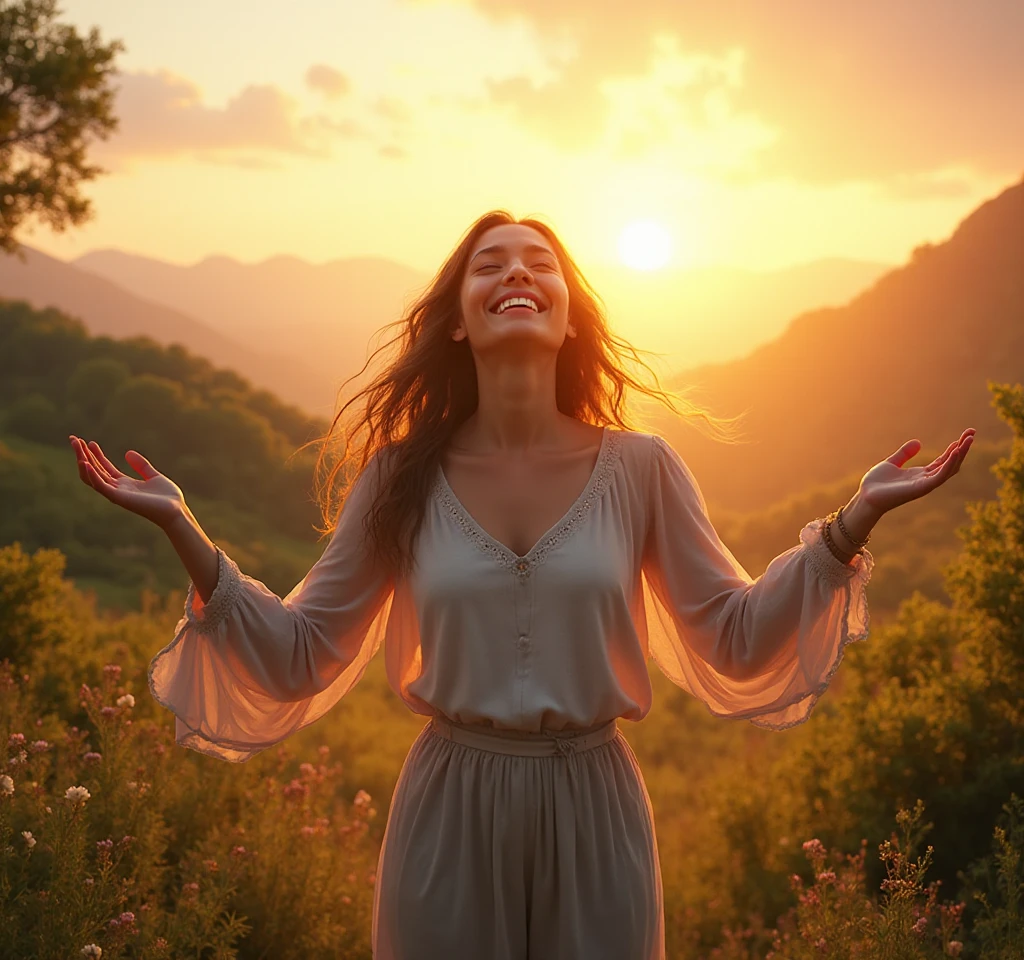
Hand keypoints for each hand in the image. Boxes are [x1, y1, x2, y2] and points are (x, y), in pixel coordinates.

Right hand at [69, 435, 186, 529]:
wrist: (176, 510)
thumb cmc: (167, 497)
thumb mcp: (154, 475)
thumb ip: (141, 465)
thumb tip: (127, 453)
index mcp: (124, 484)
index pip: (103, 467)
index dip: (94, 455)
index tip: (87, 442)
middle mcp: (117, 488)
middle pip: (94, 470)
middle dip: (83, 454)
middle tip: (73, 439)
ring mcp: (116, 493)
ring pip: (93, 476)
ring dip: (83, 460)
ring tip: (77, 446)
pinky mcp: (119, 498)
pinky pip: (101, 486)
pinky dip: (92, 475)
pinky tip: (85, 463)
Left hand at [857, 428, 975, 516]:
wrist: (866, 497)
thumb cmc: (876, 483)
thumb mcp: (892, 462)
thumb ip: (905, 454)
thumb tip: (918, 442)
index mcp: (921, 474)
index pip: (943, 460)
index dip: (955, 448)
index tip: (965, 435)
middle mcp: (926, 479)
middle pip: (951, 462)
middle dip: (962, 448)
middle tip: (972, 432)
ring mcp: (926, 484)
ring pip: (950, 468)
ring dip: (961, 453)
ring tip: (969, 439)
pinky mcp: (922, 488)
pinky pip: (941, 475)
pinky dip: (950, 463)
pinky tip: (956, 451)